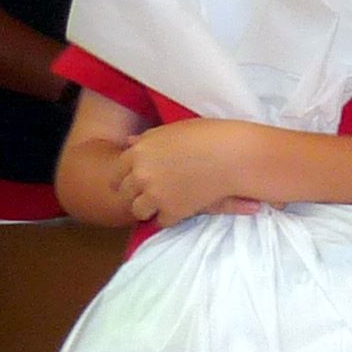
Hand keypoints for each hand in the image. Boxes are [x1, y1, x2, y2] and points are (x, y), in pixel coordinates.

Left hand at [109, 117, 267, 227]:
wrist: (234, 155)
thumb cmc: (208, 135)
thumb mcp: (172, 130)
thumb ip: (147, 140)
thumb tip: (130, 142)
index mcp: (138, 152)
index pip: (117, 172)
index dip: (127, 177)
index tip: (138, 179)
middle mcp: (141, 175)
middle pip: (124, 193)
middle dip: (136, 193)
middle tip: (152, 192)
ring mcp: (155, 195)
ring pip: (138, 210)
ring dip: (149, 208)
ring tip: (164, 204)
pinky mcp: (173, 211)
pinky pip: (161, 222)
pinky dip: (170, 217)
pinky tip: (181, 210)